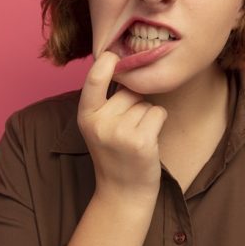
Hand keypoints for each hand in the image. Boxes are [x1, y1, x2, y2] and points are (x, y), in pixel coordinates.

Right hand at [77, 52, 167, 205]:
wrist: (123, 193)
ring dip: (147, 116)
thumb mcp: (100, 126)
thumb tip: (126, 66)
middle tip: (127, 130)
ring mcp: (119, 133)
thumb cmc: (115, 153)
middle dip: (135, 103)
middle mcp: (99, 123)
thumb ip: (107, 100)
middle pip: (130, 91)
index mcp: (86, 116)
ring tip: (136, 138)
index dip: (105, 63)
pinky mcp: (140, 141)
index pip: (93, 80)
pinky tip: (148, 142)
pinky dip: (158, 123)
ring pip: (146, 102)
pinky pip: (158, 113)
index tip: (111, 53)